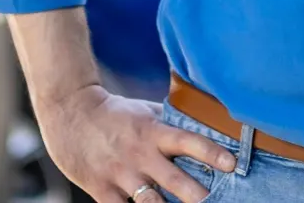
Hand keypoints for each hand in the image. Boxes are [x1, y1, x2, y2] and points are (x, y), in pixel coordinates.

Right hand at [35, 83, 237, 202]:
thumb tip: (200, 123)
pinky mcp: (101, 192)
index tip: (232, 163)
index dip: (211, 152)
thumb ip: (169, 122)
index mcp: (153, 131)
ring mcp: (120, 176)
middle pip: (173, 180)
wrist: (71, 115)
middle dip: (196, 195)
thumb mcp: (145, 110)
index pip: (188, 141)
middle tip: (216, 201)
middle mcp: (139, 155)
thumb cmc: (114, 113)